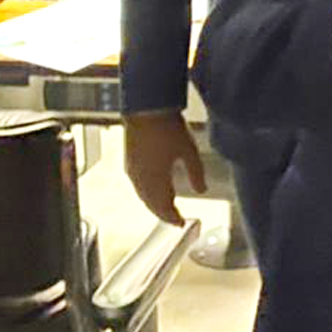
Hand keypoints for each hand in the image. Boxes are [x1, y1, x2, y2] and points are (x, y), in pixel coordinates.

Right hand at [124, 109, 205, 224]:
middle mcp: (141, 179)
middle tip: (174, 219)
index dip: (173, 217)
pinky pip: (137, 186)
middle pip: (151, 204)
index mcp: (156, 179)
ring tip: (166, 206)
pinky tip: (154, 189)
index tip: (182, 223)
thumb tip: (202, 190)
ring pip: (143, 196)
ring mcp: (133, 171)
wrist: (146, 107)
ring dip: (154, 204)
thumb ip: (196, 173)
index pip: (164, 207)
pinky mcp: (129, 162)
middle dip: (163, 213)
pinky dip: (147, 193)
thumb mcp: (189, 150)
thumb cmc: (168, 127)